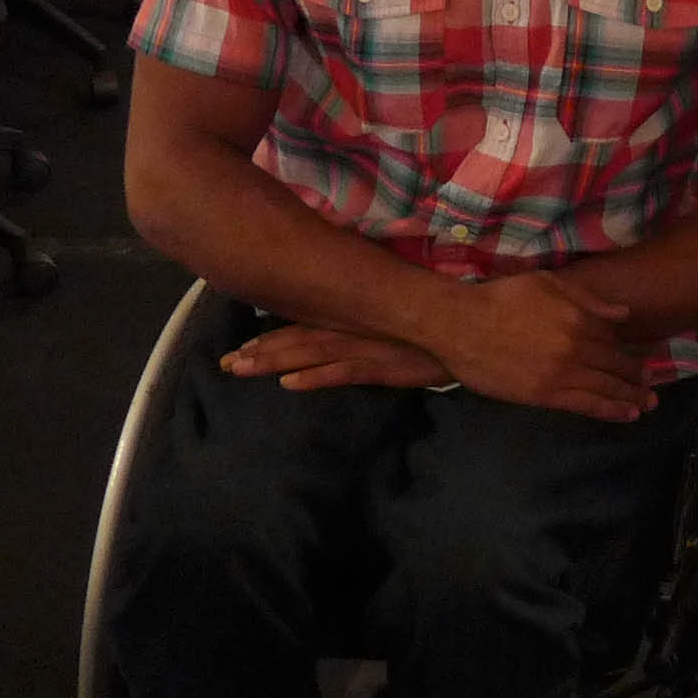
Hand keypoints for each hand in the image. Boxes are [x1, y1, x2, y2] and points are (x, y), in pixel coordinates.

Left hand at [220, 323, 452, 391]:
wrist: (472, 328)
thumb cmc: (438, 321)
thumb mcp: (400, 314)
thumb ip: (372, 317)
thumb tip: (349, 320)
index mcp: (357, 316)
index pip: (306, 324)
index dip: (272, 333)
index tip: (242, 342)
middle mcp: (355, 328)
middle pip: (298, 339)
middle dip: (260, 350)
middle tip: (225, 362)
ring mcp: (368, 347)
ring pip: (310, 353)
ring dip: (273, 361)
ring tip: (240, 368)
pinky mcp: (384, 367)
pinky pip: (343, 373)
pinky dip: (314, 377)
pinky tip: (288, 383)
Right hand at [427, 272, 652, 421]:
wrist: (461, 324)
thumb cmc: (501, 298)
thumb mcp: (547, 283)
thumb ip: (588, 299)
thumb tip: (624, 314)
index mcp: (579, 318)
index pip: (614, 339)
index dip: (629, 352)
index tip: (641, 361)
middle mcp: (578, 347)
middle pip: (616, 365)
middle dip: (636, 377)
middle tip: (650, 385)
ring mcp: (563, 373)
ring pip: (607, 388)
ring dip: (631, 397)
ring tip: (646, 404)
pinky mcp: (545, 395)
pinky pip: (586, 405)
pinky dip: (610, 411)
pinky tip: (627, 414)